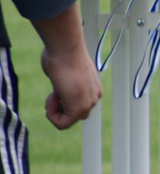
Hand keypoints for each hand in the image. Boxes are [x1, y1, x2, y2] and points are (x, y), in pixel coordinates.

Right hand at [32, 4, 100, 129]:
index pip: (77, 109)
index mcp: (94, 90)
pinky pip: (62, 124)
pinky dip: (51, 114)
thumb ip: (68, 85)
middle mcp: (94, 98)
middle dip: (58, 108)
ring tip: (55, 91)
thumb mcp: (67, 73)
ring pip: (66, 121)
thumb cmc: (62, 56)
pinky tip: (53, 96)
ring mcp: (89, 103)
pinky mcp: (80, 108)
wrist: (66, 49)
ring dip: (54, 110)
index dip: (60, 103)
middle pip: (72, 116)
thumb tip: (62, 86)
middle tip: (55, 92)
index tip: (58, 88)